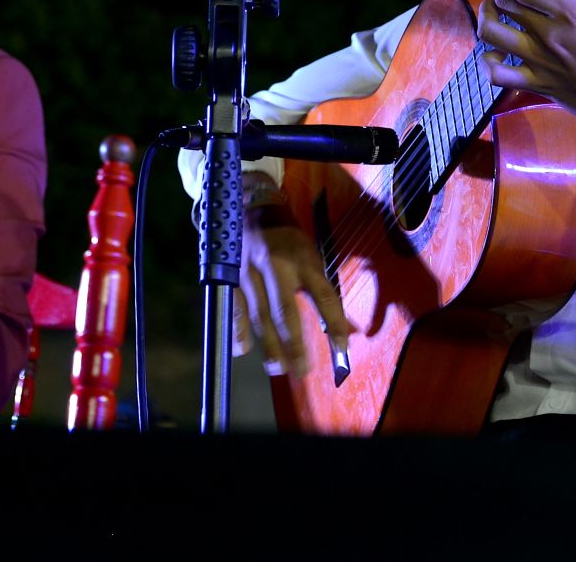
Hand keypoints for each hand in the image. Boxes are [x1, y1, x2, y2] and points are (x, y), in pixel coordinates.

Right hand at [235, 203, 354, 378]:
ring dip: (269, 345)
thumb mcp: (310, 255)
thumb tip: (343, 329)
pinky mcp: (231, 274)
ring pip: (260, 314)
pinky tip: (243, 349)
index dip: (334, 324)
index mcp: (303, 259)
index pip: (323, 296)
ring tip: (278, 367)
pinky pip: (234, 307)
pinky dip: (238, 329)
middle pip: (287, 312)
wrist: (254, 206)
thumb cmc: (288, 238)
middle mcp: (277, 265)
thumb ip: (320, 290)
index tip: (342, 348)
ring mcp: (251, 270)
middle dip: (294, 345)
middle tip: (301, 370)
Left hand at [481, 0, 575, 158]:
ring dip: (487, 16)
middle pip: (504, 1)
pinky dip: (489, 62)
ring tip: (494, 12)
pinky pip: (495, 73)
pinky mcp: (534, 84)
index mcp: (572, 10)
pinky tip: (496, 55)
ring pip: (491, 30)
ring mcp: (537, 59)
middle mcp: (549, 32)